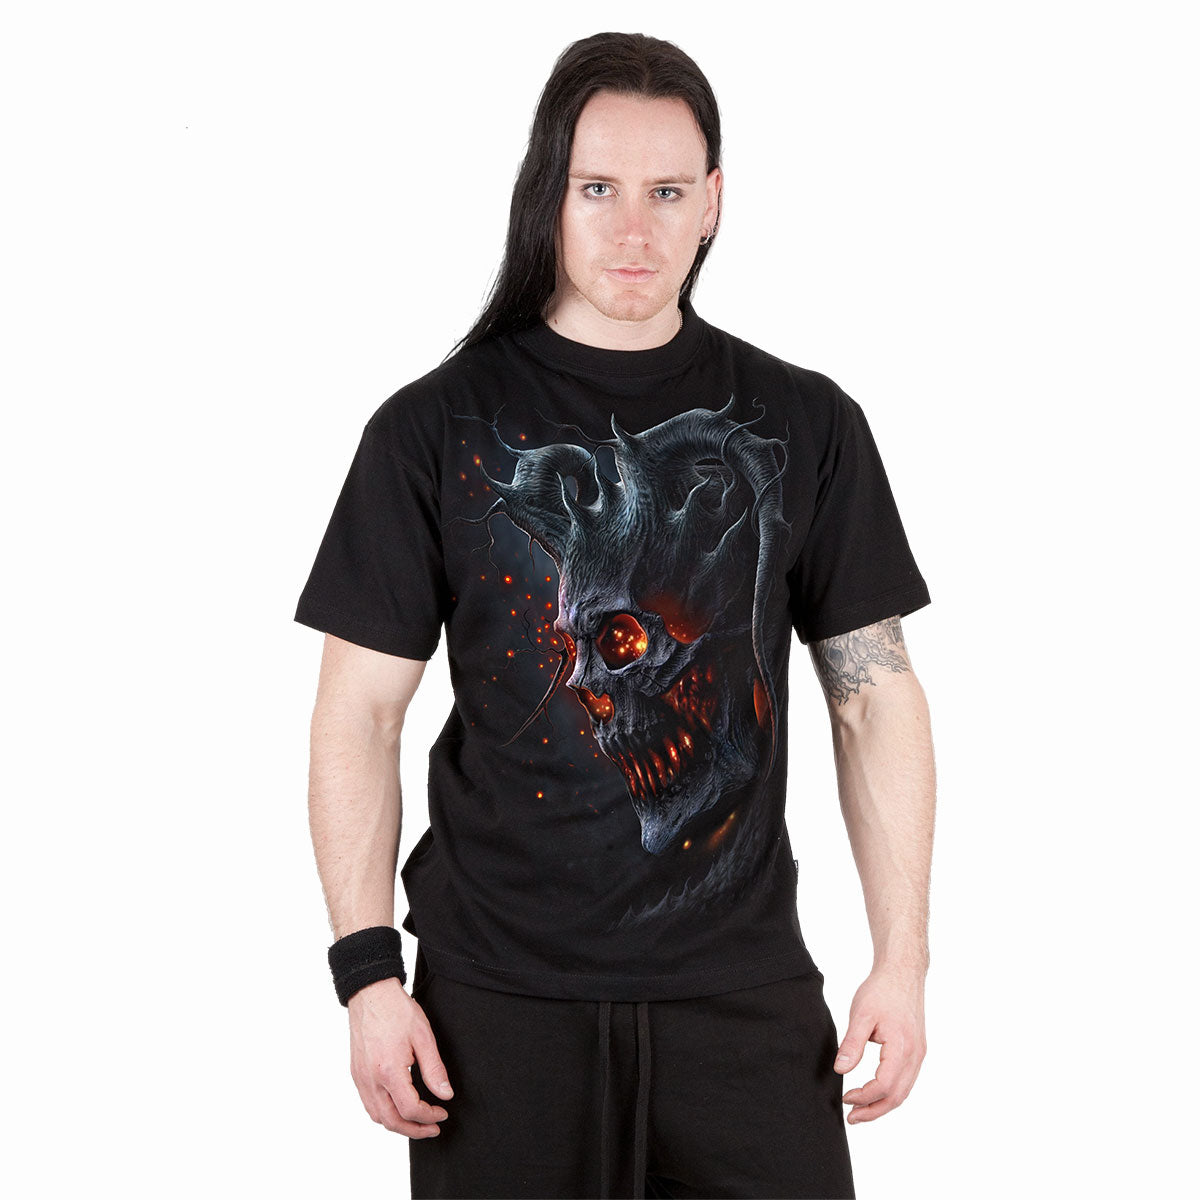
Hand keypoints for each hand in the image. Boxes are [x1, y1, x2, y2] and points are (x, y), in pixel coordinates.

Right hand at [347, 977, 454, 1137]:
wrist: (370, 993)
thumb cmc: (396, 1010)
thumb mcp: (423, 1036)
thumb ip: (434, 1069)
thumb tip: (445, 1094)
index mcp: (389, 1071)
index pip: (410, 1109)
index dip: (429, 1117)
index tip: (442, 1113)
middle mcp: (371, 1079)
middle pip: (391, 1121)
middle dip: (415, 1130)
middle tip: (433, 1128)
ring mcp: (360, 1078)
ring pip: (377, 1116)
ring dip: (398, 1125)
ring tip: (417, 1122)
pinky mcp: (356, 1073)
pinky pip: (369, 1104)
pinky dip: (384, 1114)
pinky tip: (398, 1107)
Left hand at [834, 965, 926, 1123]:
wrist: (902, 972)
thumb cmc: (881, 990)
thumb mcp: (861, 1014)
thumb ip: (852, 1043)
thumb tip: (840, 1069)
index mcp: (902, 1047)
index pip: (884, 1085)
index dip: (864, 1097)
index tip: (845, 1097)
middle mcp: (915, 1055)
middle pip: (897, 1096)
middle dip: (874, 1111)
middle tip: (852, 1117)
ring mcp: (919, 1054)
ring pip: (904, 1091)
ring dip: (883, 1104)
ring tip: (860, 1110)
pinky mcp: (917, 1050)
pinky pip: (906, 1080)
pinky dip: (891, 1092)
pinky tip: (875, 1092)